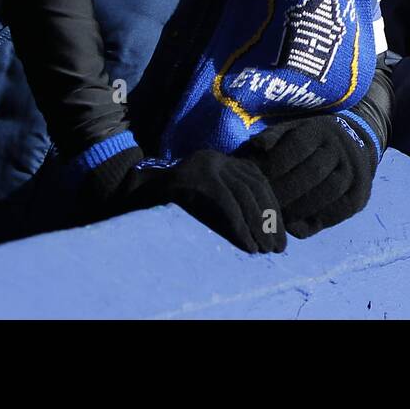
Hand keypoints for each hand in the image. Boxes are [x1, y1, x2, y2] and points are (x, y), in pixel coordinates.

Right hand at [79, 146, 285, 253]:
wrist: (129, 195)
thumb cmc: (168, 204)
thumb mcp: (204, 198)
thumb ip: (230, 200)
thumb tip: (265, 225)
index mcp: (222, 160)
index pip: (258, 182)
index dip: (273, 209)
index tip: (280, 235)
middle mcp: (217, 158)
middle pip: (255, 188)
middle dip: (270, 219)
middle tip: (278, 248)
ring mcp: (206, 164)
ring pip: (244, 195)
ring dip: (259, 226)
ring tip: (264, 250)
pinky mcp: (196, 177)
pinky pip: (227, 203)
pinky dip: (240, 226)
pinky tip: (247, 245)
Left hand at [240, 115, 378, 238]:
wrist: (355, 143)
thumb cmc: (312, 141)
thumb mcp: (293, 130)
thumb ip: (273, 136)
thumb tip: (259, 147)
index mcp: (321, 129)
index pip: (298, 146)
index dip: (276, 165)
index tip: (258, 180)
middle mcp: (342, 147)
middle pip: (314, 170)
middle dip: (286, 190)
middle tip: (266, 203)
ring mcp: (356, 170)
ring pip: (329, 191)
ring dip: (301, 208)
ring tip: (280, 216)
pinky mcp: (361, 193)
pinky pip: (341, 209)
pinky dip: (318, 219)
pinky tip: (299, 224)